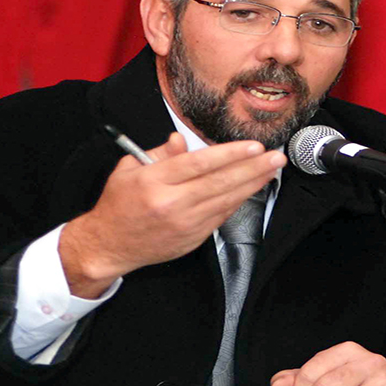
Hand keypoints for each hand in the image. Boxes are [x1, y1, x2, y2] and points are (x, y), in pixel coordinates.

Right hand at [60, 132, 285, 297]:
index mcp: (154, 182)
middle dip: (253, 168)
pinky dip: (239, 201)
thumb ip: (160, 154)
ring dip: (253, 184)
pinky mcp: (193, 238)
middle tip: (276, 157)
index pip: (199, 164)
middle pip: (220, 182)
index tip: (253, 146)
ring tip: (272, 170)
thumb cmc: (119, 203)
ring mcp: (185, 224)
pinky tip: (253, 188)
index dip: (229, 154)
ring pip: (226, 200)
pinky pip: (222, 215)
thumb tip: (181, 140)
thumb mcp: (129, 169)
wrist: (109, 245)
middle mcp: (172, 204)